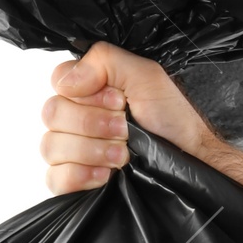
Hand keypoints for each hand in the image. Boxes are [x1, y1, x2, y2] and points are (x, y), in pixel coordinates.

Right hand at [40, 42, 215, 194]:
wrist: (192, 158)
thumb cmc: (174, 117)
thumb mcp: (146, 75)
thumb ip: (103, 61)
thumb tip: (66, 81)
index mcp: (89, 89)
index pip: (57, 81)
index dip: (85, 94)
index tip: (118, 102)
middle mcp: (76, 118)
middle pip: (51, 114)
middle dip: (91, 123)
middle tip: (124, 129)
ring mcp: (73, 151)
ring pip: (51, 146)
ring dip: (90, 150)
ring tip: (123, 155)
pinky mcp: (75, 181)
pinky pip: (54, 178)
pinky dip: (78, 175)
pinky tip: (104, 175)